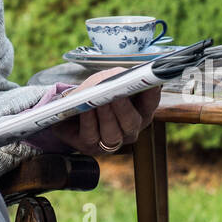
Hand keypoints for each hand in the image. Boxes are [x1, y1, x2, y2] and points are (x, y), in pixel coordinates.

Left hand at [39, 68, 161, 156]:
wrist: (71, 106)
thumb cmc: (95, 90)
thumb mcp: (107, 79)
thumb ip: (117, 77)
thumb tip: (122, 75)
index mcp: (140, 111)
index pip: (150, 102)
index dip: (151, 93)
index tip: (150, 82)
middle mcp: (129, 130)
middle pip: (131, 123)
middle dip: (124, 108)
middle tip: (117, 94)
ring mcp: (110, 141)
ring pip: (112, 134)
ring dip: (106, 116)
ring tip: (100, 101)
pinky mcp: (89, 146)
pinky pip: (91, 135)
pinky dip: (89, 121)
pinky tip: (86, 109)